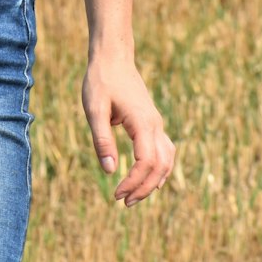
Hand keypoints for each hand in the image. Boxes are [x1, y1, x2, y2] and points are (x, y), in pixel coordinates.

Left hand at [82, 53, 175, 205]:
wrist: (113, 58)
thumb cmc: (101, 81)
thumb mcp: (94, 110)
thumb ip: (102, 140)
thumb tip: (110, 171)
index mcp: (142, 123)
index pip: (146, 162)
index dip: (134, 182)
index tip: (116, 194)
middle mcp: (155, 125)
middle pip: (161, 166)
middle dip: (144, 188)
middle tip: (124, 203)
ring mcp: (156, 124)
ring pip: (167, 160)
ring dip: (153, 181)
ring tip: (134, 196)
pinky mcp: (152, 123)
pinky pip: (165, 151)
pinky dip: (160, 169)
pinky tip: (149, 180)